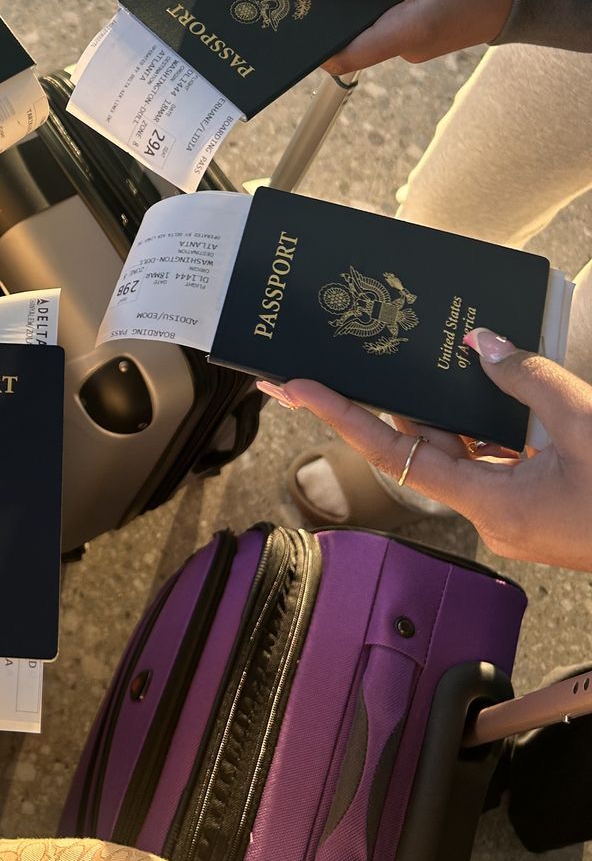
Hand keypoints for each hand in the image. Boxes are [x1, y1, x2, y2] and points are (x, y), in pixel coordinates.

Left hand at [279, 327, 591, 572]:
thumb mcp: (586, 423)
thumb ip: (528, 379)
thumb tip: (481, 343)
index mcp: (491, 505)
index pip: (392, 454)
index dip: (341, 416)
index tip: (298, 387)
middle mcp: (492, 516)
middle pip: (422, 450)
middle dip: (385, 404)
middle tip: (336, 365)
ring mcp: (516, 515)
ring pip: (460, 452)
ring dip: (439, 410)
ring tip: (404, 363)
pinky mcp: (540, 508)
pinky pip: (495, 460)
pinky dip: (482, 426)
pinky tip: (478, 387)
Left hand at [313, 0, 525, 74]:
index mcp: (412, 33)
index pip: (342, 56)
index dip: (312, 38)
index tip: (292, 8)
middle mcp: (411, 47)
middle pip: (351, 35)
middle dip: (332, 4)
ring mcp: (418, 43)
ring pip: (369, 23)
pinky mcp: (425, 32)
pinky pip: (389, 17)